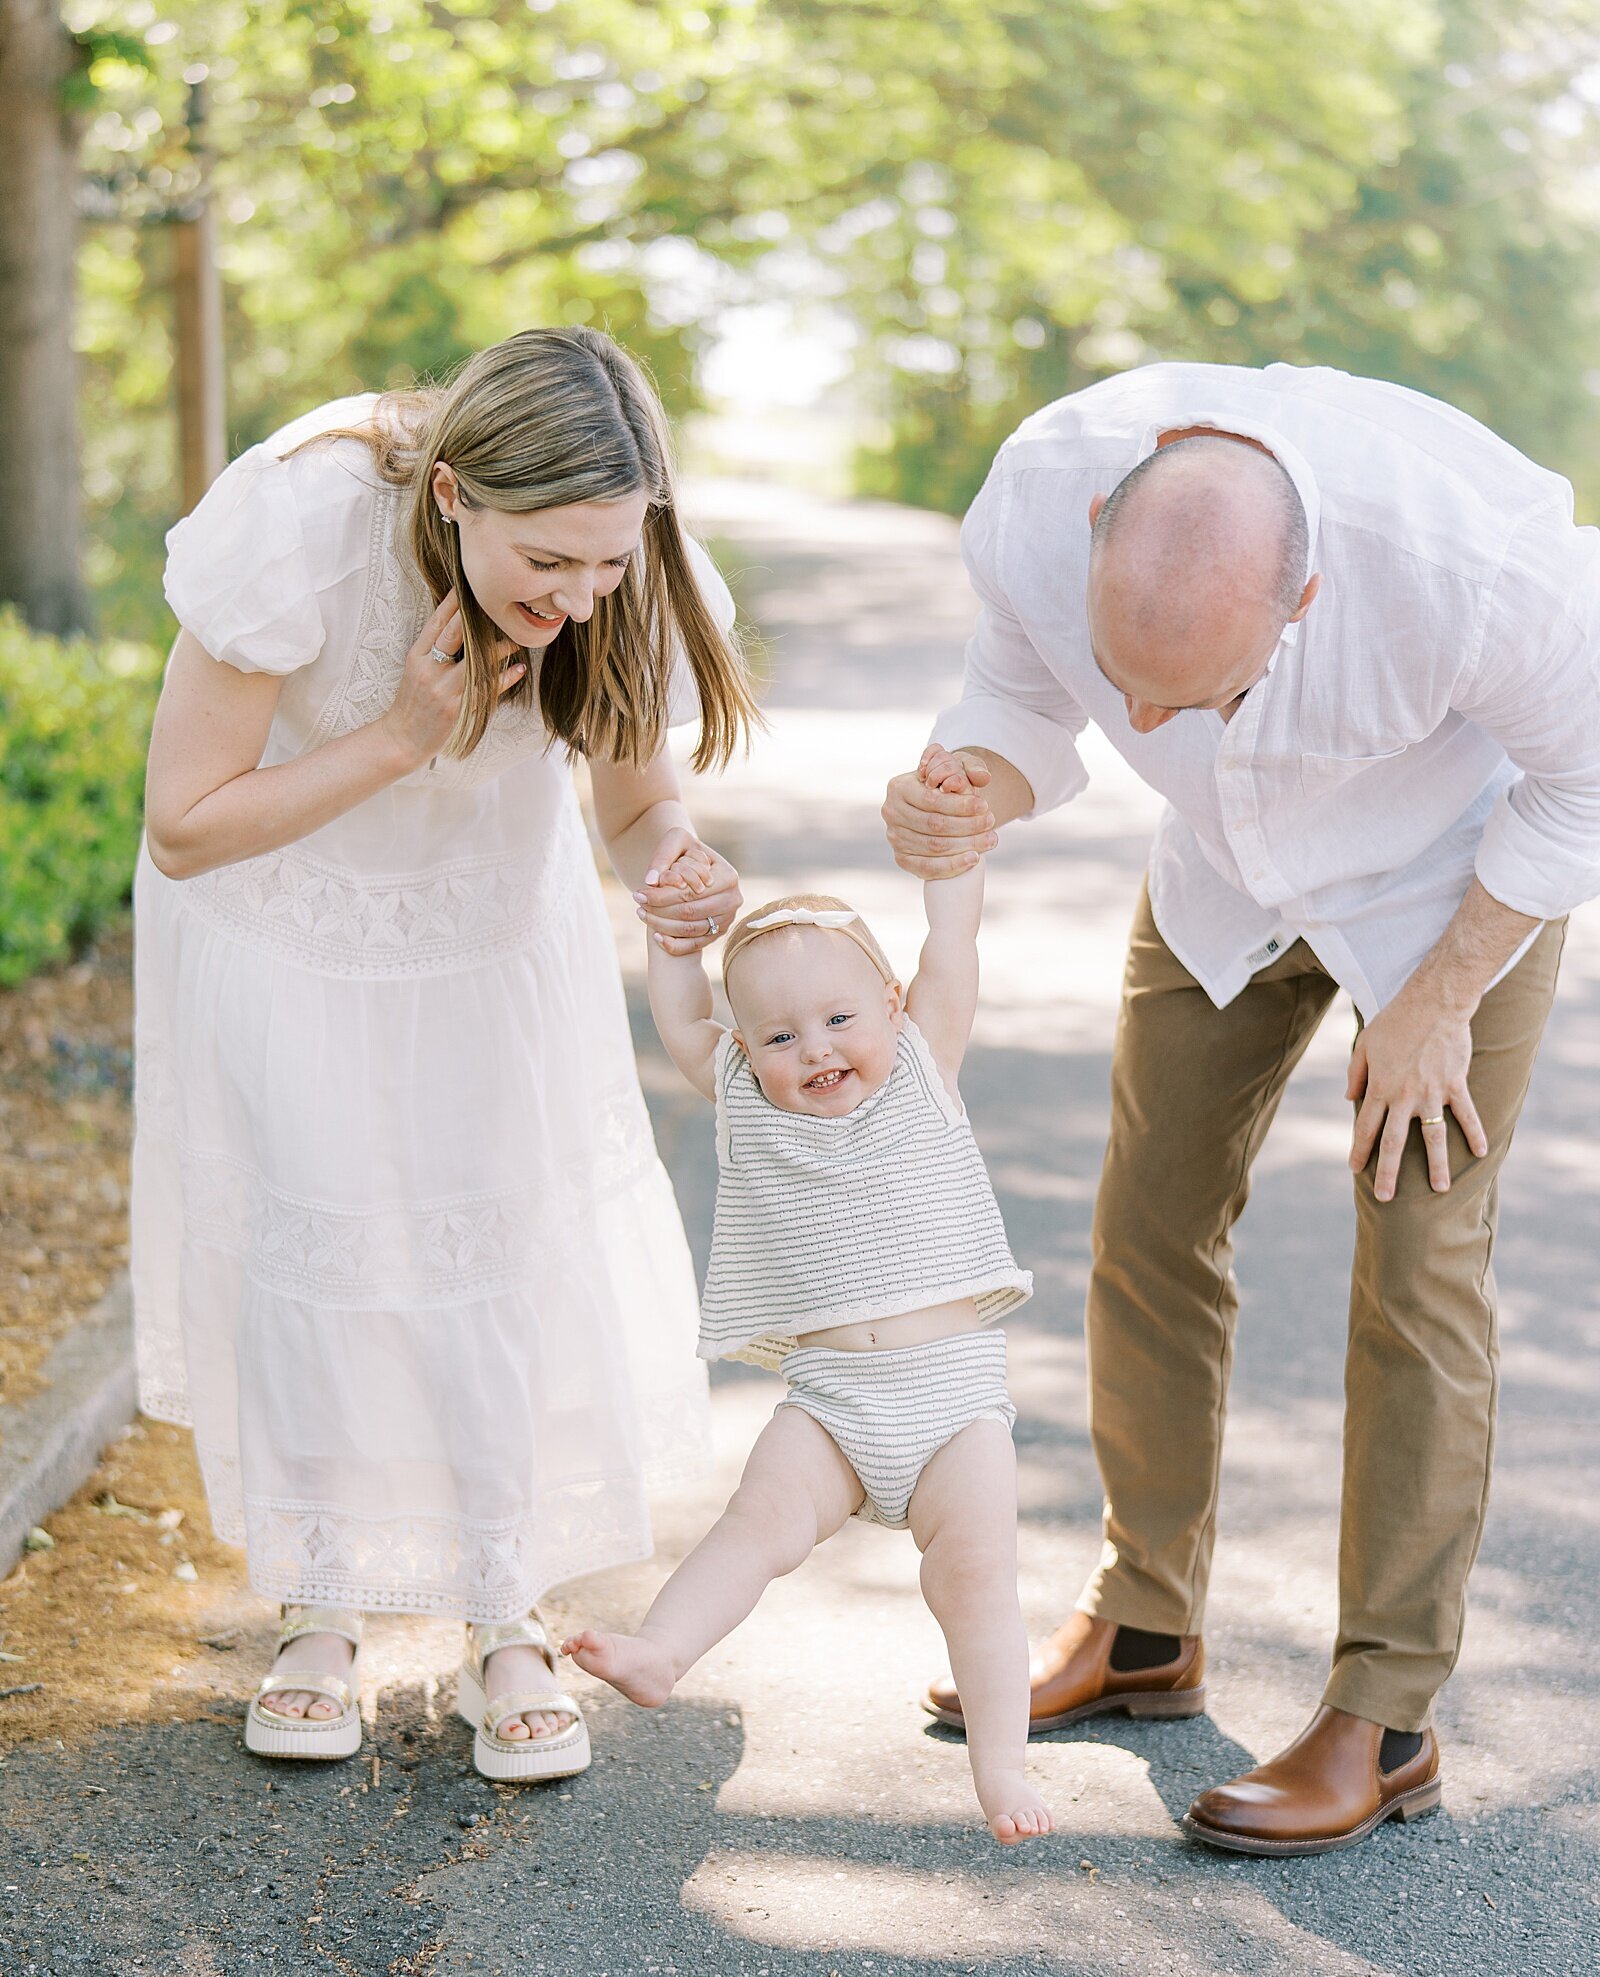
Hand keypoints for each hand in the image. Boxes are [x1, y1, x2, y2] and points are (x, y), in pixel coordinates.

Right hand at [377, 591, 525, 771]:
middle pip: (454, 633)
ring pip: (475, 661)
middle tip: (498, 602)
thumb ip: (433, 649)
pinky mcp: (457, 709)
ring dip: (499, 648)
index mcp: (417, 655)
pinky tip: (519, 669)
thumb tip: (459, 625)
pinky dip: (505, 678)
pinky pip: (486, 689)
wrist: (402, 739)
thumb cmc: (412, 703)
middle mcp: (429, 669)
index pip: (437, 621)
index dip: (454, 602)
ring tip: (517, 640)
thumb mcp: (416, 670)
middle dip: (476, 616)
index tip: (469, 585)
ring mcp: (443, 689)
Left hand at [634, 827, 740, 955]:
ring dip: (663, 926)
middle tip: (638, 905)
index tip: (638, 894)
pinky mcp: (720, 933)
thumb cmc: (686, 852)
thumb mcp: (676, 840)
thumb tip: (652, 881)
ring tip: (642, 915)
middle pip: (689, 912)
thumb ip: (663, 855)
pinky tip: (656, 936)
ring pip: (691, 930)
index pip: (689, 892)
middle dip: (659, 911)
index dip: (661, 895)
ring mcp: (728, 919)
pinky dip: (675, 945)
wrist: (697, 866)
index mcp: (728, 876)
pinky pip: (696, 945)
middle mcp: (733, 899)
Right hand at [882, 747, 997, 876]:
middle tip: (990, 823)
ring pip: (933, 847)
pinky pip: (926, 868)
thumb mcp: (959, 767)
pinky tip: (973, 859)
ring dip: (965, 845)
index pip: (931, 799)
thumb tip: (982, 777)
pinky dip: (952, 866)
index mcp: (899, 787)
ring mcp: (894, 838)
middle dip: (967, 826)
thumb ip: (972, 766)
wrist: (937, 807)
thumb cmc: (949, 784)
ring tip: (990, 840)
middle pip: (934, 825)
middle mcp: (892, 812)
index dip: (960, 805)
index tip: (984, 806)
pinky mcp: (901, 858)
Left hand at [1347, 989, 1487, 1200]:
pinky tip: (1480, 1153)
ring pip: (1433, 1137)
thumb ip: (1355, 1073)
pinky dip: (1475, 1133)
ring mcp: (1432, 1093)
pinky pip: (1466, 1114)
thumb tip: (1349, 1097)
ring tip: (1439, 1189)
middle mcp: (1404, 1096)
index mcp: (1380, 1088)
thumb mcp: (1364, 1044)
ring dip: (1437, 1165)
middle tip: (1386, 1197)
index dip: (1359, 1150)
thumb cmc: (1395, 1021)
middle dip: (1389, 1172)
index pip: (1365, 1127)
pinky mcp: (1455, 1085)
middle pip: (1394, 1142)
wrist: (1433, 1004)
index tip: (1355, 1169)